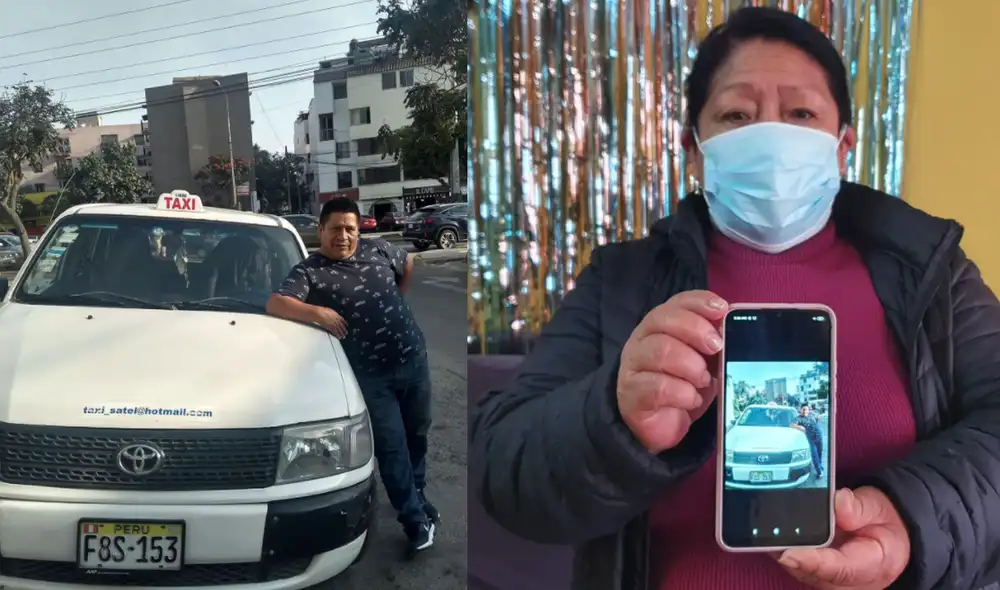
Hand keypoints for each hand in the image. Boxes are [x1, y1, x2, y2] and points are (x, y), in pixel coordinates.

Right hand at [312, 306, 347, 338]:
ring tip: (343, 337)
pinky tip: (339, 337)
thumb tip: (333, 314)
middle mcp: (337, 320)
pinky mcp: (331, 328)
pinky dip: (337, 335)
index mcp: (337, 315)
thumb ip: (333, 314)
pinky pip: (335, 332)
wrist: (319, 313)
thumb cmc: (322, 311)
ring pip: (339, 330)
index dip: (345, 323)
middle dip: (344, 330)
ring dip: (342, 334)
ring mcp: (334, 324)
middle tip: (346, 333)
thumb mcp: (330, 310)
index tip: (347, 325)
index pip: (343, 320)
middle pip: (342, 326)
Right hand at [616, 290, 727, 452]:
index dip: (699, 302)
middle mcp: (642, 340)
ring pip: (661, 351)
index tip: (722, 310)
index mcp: (660, 326)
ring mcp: (633, 366)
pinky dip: (683, 393)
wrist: (659, 427)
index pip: (676, 303)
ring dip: (691, 366)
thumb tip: (731, 326)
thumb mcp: (703, 361)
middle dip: (696, 330)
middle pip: (663, 320)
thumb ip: (713, 342)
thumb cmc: (681, 387)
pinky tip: (692, 399)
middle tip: (716, 348)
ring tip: (703, 380)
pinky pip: (658, 387)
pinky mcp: (632, 393)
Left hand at [776, 487, 909, 589]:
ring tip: (766, 531)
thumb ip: (859, 506)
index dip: (812, 562)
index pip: (840, 569)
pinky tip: (773, 535)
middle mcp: (852, 582)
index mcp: (874, 565)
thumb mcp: (877, 506)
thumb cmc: (881, 521)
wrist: (887, 534)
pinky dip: (786, 552)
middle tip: (767, 534)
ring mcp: (834, 583)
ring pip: (803, 573)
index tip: (789, 554)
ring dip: (784, 553)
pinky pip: (799, 568)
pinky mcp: (820, 577)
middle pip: (814, 574)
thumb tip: (837, 503)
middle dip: (790, 555)